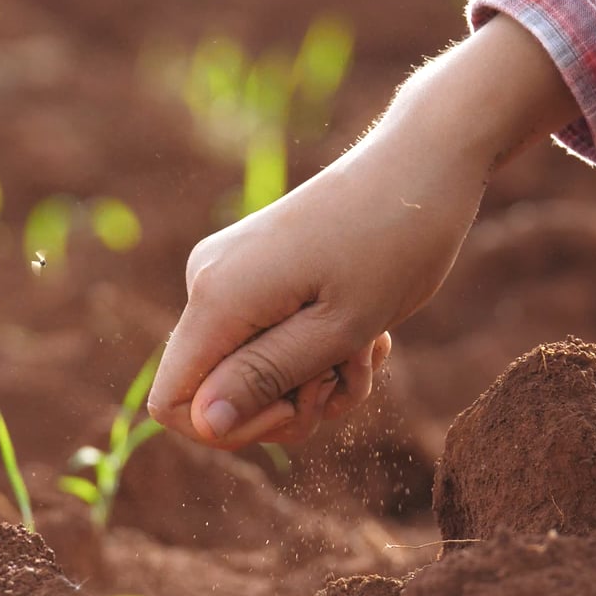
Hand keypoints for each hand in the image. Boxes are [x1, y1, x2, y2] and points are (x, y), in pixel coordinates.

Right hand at [147, 15, 579, 448]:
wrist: (422, 166)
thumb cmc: (394, 245)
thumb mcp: (339, 329)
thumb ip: (266, 376)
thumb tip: (206, 422)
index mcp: (218, 297)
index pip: (173, 404)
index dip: (231, 429)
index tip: (300, 408)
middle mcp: (208, 282)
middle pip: (219, 393)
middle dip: (290, 403)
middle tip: (351, 374)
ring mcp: (231, 273)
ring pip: (254, 371)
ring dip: (317, 380)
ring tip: (370, 348)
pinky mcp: (256, 270)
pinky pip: (271, 341)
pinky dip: (319, 351)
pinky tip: (367, 333)